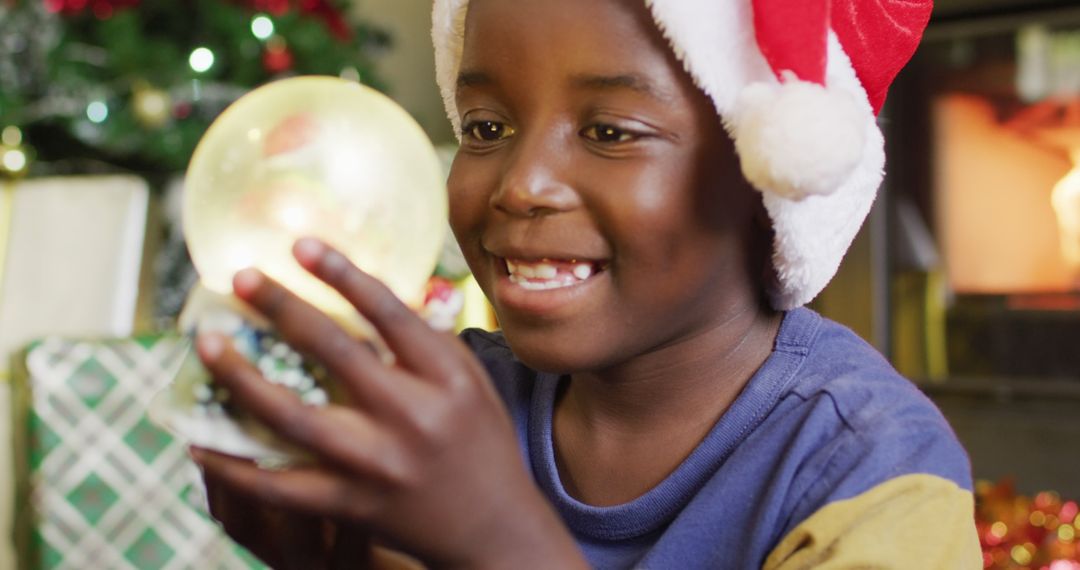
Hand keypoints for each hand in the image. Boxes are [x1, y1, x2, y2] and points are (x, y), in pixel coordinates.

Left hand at [191, 238, 584, 568]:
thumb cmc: (481, 441)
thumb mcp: (470, 381)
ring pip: (295, 416)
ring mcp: (377, 463)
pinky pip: (281, 486)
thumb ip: (426, 340)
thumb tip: (366, 291)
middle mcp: (412, 415)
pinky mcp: (352, 504)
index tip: (300, 245)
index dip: (341, 274)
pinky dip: (236, 466)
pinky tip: (200, 442)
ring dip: (243, 378)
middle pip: (335, 351)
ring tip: (207, 345)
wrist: (495, 528)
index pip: (387, 312)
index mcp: (445, 377)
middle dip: (283, 308)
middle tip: (241, 277)